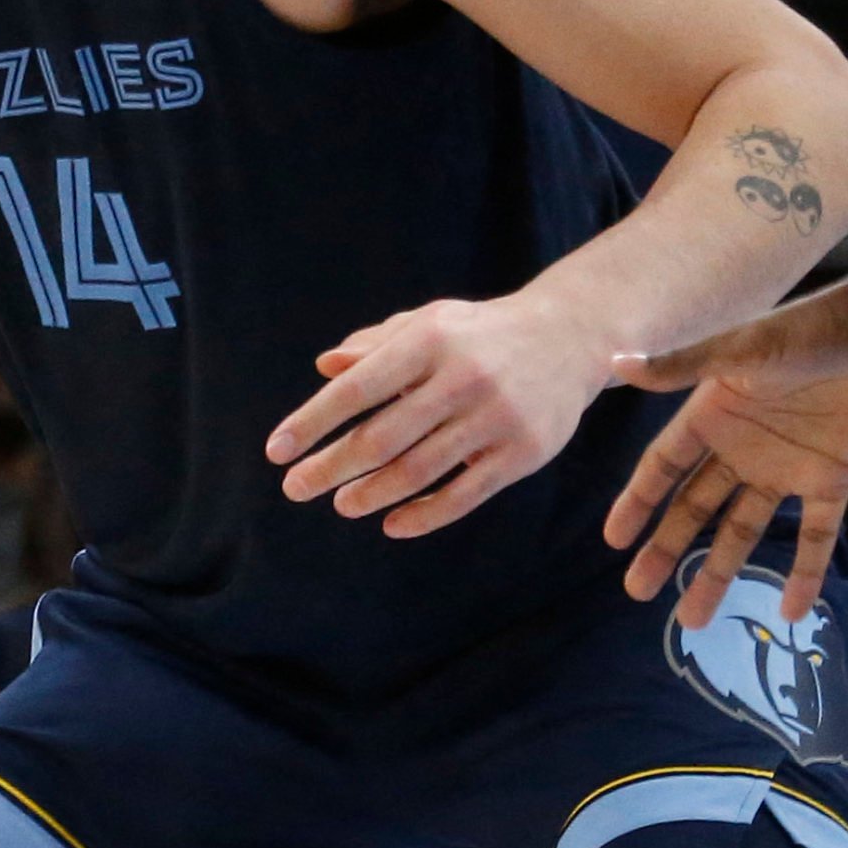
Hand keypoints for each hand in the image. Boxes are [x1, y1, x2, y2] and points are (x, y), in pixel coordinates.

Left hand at [267, 291, 607, 537]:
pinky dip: (425, 514)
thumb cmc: (480, 333)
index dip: (312, 422)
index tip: (276, 451)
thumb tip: (324, 366)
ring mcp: (496, 418)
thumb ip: (375, 345)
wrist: (571, 337)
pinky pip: (465, 494)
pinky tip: (392, 524)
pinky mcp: (524, 453)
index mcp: (430, 341)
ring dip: (371, 494)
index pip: (357, 389)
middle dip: (330, 467)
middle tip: (296, 488)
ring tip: (341, 504)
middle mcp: (463, 378)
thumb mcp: (429, 323)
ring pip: (419, 470)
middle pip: (381, 438)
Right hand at [603, 279, 847, 623]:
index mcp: (713, 414)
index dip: (638, 503)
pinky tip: (792, 612)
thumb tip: (615, 362)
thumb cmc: (813, 331)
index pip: (663, 467)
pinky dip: (804, 573)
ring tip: (694, 619)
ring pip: (742, 529)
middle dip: (666, 549)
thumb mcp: (743, 349)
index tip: (614, 541)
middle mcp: (742, 446)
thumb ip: (683, 366)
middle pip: (694, 507)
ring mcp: (786, 466)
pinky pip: (815, 536)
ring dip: (719, 571)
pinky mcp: (833, 479)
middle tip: (637, 591)